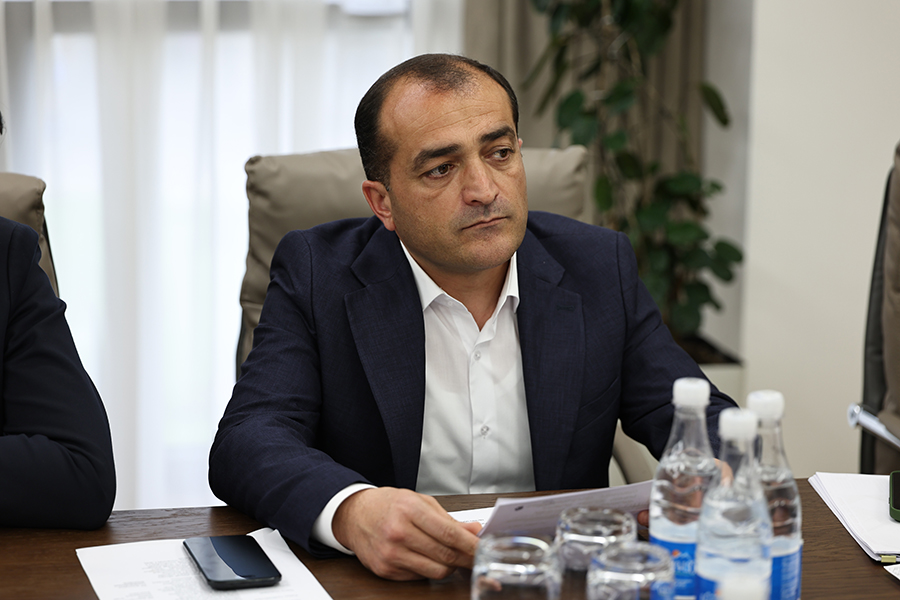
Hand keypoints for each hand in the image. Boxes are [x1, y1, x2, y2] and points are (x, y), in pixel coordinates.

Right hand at [332, 487, 481, 580]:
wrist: (354, 515)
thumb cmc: (388, 505)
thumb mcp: (419, 502)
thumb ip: (448, 518)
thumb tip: (474, 530)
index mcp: (409, 510)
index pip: (449, 533)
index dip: (471, 544)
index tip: (484, 549)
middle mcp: (398, 533)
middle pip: (445, 555)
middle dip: (466, 558)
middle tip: (476, 557)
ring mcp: (391, 554)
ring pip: (435, 571)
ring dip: (449, 567)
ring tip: (452, 557)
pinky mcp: (385, 570)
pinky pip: (419, 577)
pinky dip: (429, 569)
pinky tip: (427, 558)